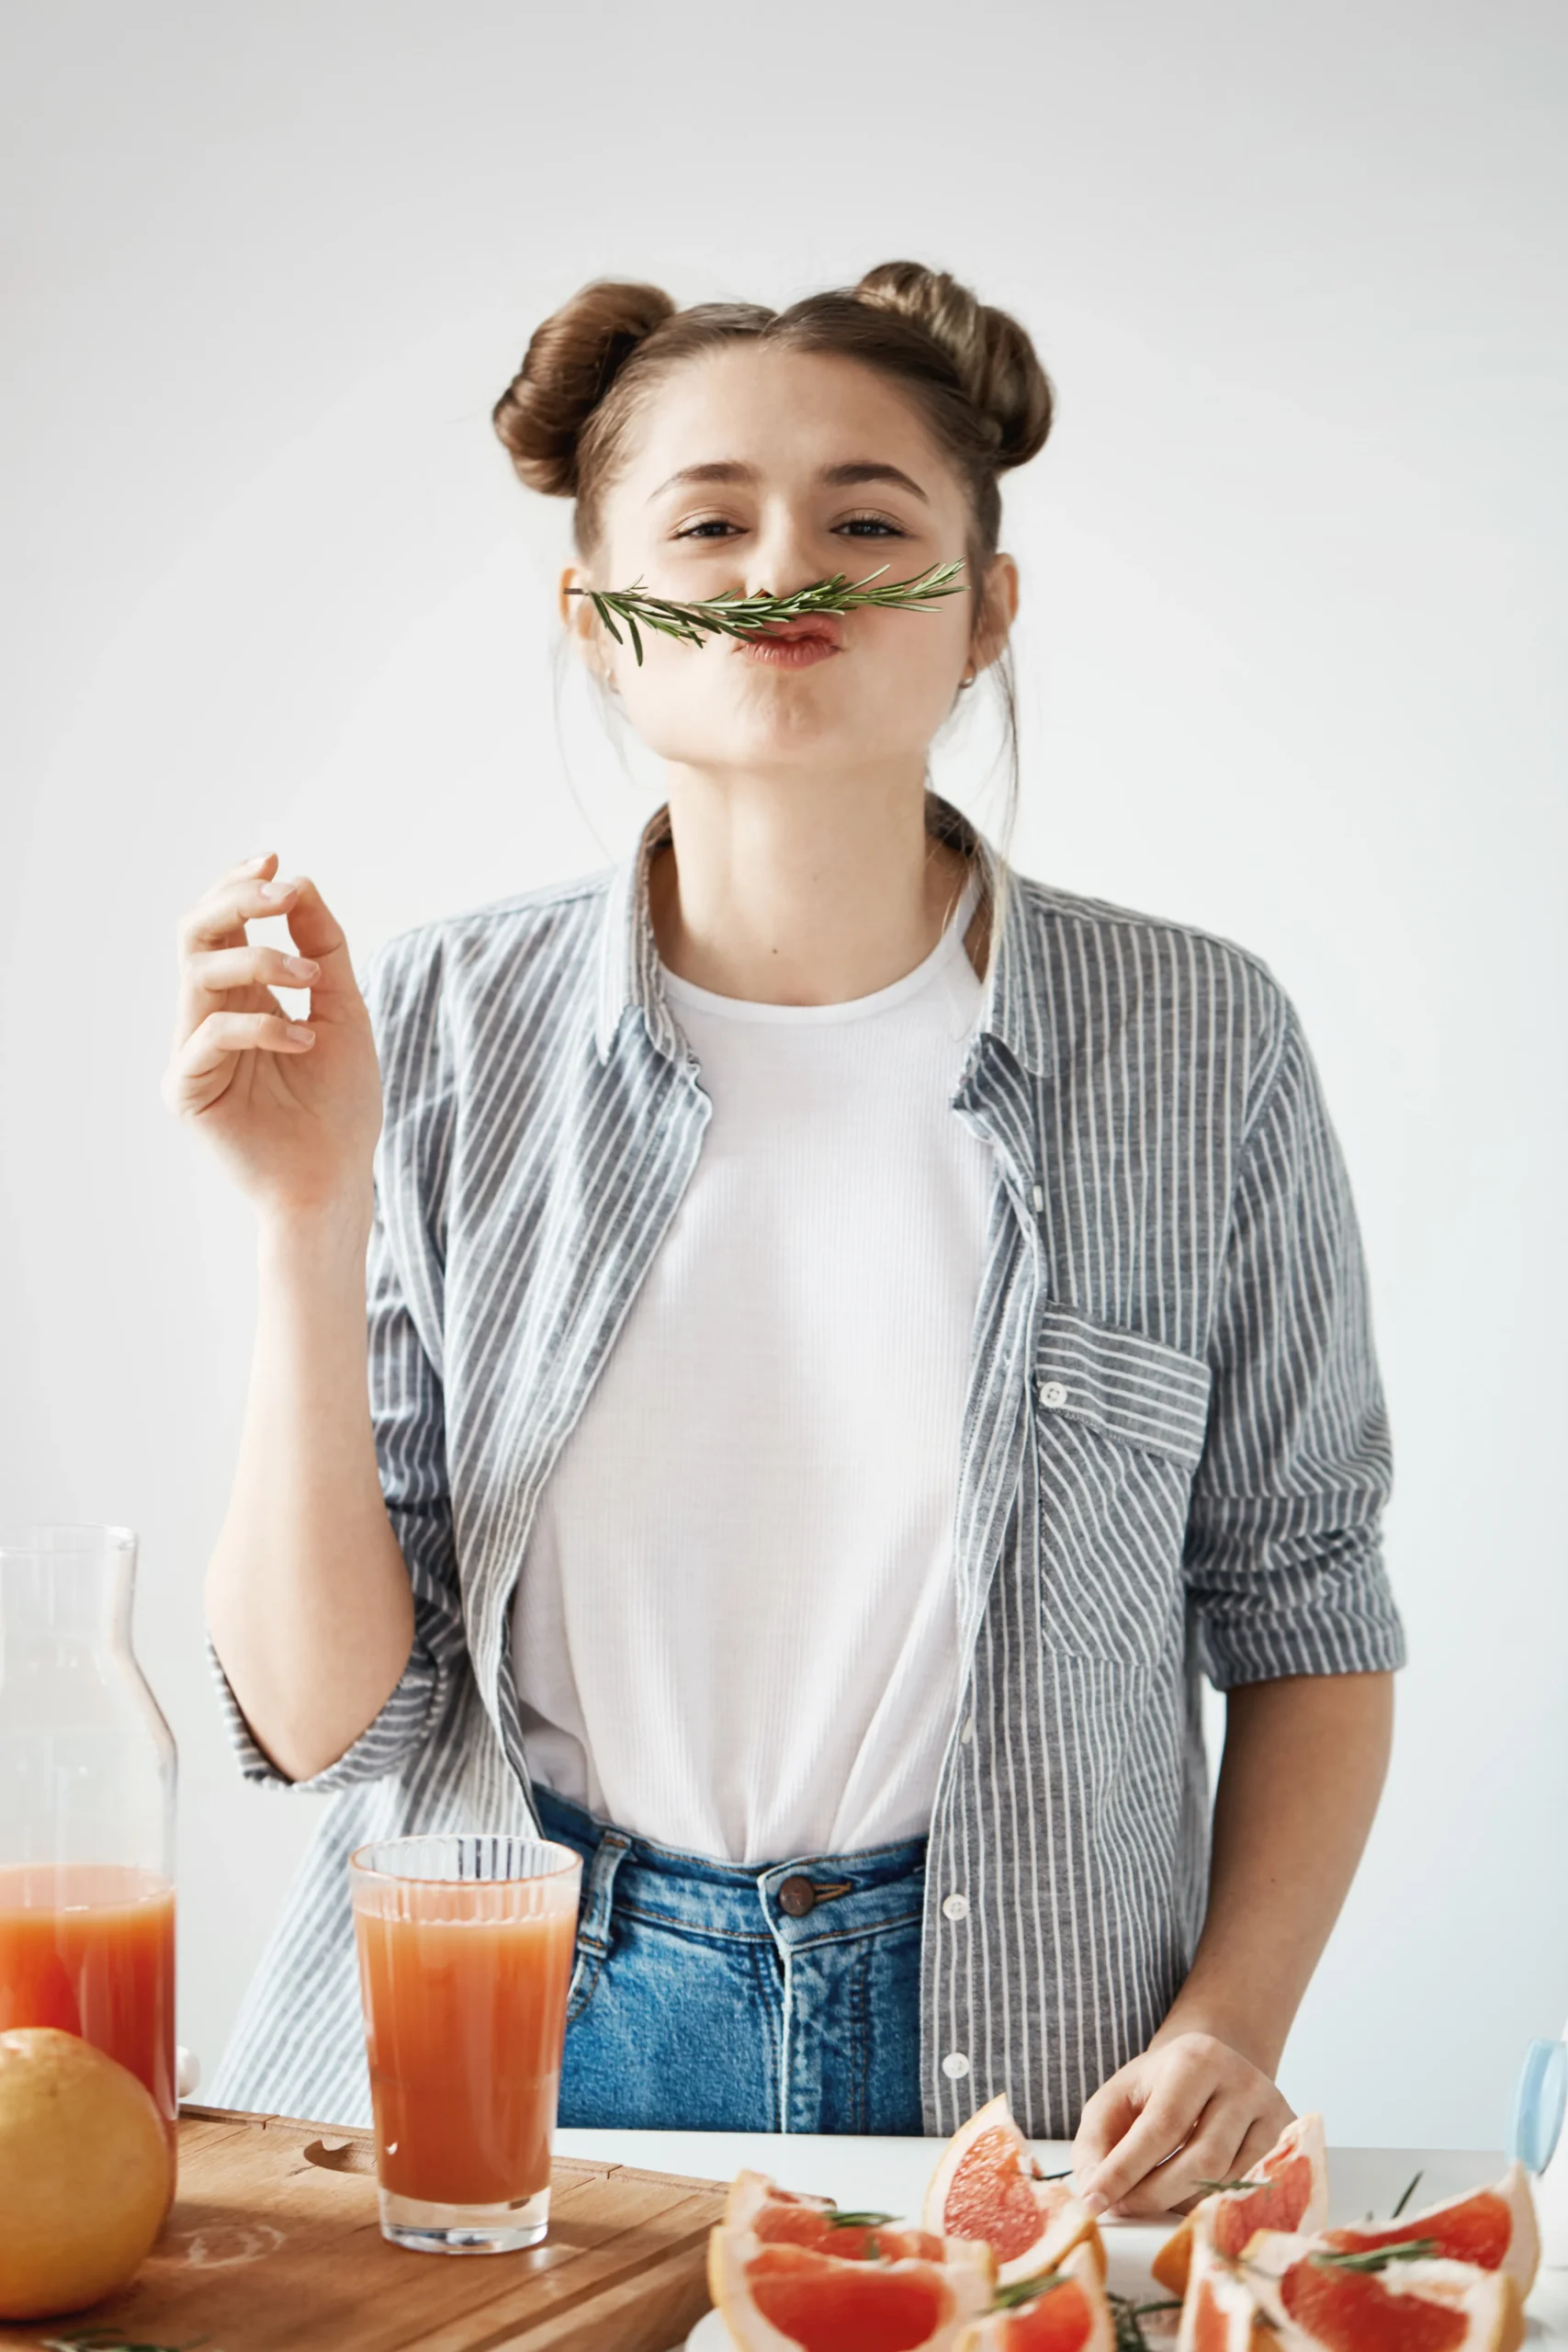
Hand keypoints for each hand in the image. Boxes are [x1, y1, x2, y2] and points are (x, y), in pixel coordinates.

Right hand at [162, 851, 382, 1219]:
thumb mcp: (344, 1012)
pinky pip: (209, 1033)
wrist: (336, 1179)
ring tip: (311, 981)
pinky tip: (305, 1041)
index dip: (240, 886)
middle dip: (237, 900)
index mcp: (244, 996)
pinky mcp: (186, 1089)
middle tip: (281, 893)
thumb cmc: (341, 1106)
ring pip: (199, 970)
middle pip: (195, 932)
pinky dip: (262, 1025)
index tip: (277, 861)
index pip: (222, 925)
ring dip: (261, 958)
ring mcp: (194, 1051)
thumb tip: (299, 884)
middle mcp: (211, 1016)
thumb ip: (323, 950)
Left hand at [1070, 2031, 1293, 2219]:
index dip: (1125, 2169)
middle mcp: (1241, 2081)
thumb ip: (1096, 2141)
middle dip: (1154, 2194)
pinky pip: (1251, 2191)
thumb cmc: (1158, 2088)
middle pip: (1201, 2161)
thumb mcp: (1118, 2097)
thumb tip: (1093, 2191)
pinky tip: (1190, 2200)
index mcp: (1195, 2059)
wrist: (1213, 2068)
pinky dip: (1215, 2205)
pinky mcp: (1288, 2138)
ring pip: (1228, 2182)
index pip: (1160, 2126)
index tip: (1094, 2201)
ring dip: (1182, 2204)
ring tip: (1154, 2198)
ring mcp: (1272, 2111)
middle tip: (1123, 2209)